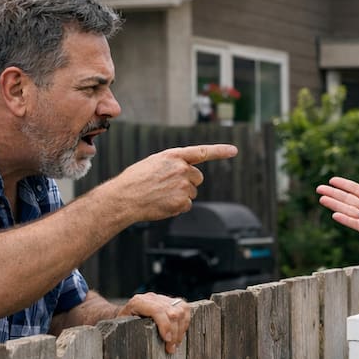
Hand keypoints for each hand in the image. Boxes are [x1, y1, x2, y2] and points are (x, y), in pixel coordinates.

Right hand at [115, 144, 237, 221]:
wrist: (124, 197)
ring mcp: (183, 185)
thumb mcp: (154, 162)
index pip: (202, 152)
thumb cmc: (135, 180)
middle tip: (168, 186)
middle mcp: (181, 169)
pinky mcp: (182, 201)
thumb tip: (185, 172)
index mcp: (174, 156)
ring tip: (161, 194)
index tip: (233, 150)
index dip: (220, 151)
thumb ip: (173, 164)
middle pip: (198, 177)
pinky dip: (177, 207)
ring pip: (192, 192)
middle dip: (188, 182)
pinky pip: (187, 205)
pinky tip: (163, 203)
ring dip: (181, 195)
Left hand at [119, 292, 191, 353]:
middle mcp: (151, 297)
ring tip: (176, 343)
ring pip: (181, 309)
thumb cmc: (121, 325)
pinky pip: (184, 308)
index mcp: (138, 302)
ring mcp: (162, 298)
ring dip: (181, 328)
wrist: (124, 314)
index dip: (165, 325)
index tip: (167, 340)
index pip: (157, 310)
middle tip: (171, 348)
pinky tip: (180, 333)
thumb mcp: (121, 328)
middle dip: (174, 332)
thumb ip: (129, 332)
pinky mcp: (170, 301)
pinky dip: (185, 322)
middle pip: (172, 311)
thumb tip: (139, 346)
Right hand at [316, 165, 358, 252]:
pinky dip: (346, 219)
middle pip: (348, 199)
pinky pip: (355, 223)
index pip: (357, 189)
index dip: (345, 185)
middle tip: (319, 188)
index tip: (332, 180)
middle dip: (334, 193)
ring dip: (335, 204)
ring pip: (348, 210)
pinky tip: (335, 215)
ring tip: (321, 198)